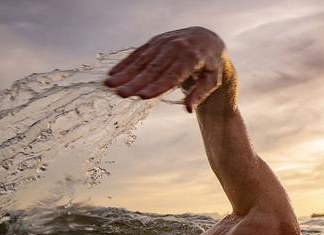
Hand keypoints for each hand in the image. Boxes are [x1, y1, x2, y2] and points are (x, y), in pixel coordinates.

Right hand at [105, 26, 225, 112]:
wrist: (206, 37)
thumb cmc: (209, 64)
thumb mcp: (212, 79)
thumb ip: (201, 93)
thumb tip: (188, 109)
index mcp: (191, 59)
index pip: (171, 76)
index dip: (157, 86)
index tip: (143, 96)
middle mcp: (175, 49)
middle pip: (153, 69)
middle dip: (135, 82)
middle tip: (120, 94)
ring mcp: (163, 44)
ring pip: (142, 60)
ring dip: (125, 73)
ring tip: (110, 84)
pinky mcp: (154, 42)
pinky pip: (138, 53)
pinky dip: (125, 63)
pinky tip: (113, 72)